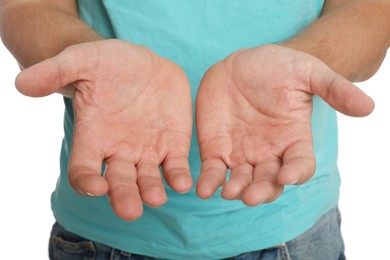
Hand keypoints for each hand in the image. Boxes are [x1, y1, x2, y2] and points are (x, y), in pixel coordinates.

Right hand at [16, 39, 192, 220]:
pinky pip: (175, 166)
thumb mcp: (79, 61)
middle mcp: (119, 151)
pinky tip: (185, 183)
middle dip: (124, 196)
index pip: (83, 169)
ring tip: (157, 198)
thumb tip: (22, 84)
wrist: (141, 63)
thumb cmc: (106, 64)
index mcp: (93, 138)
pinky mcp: (173, 144)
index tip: (95, 187)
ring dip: (152, 191)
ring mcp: (147, 150)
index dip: (86, 181)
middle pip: (119, 182)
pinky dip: (179, 176)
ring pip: (148, 179)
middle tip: (130, 210)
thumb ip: (54, 72)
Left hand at [195, 45, 373, 205]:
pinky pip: (213, 170)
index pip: (300, 164)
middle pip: (269, 181)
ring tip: (228, 192)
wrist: (242, 64)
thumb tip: (368, 107)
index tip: (288, 175)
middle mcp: (269, 153)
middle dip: (262, 190)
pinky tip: (202, 189)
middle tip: (251, 195)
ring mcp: (242, 154)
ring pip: (241, 180)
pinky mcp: (216, 149)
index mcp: (293, 139)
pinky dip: (209, 181)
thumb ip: (334, 88)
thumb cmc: (279, 67)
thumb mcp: (309, 72)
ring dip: (235, 190)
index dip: (296, 172)